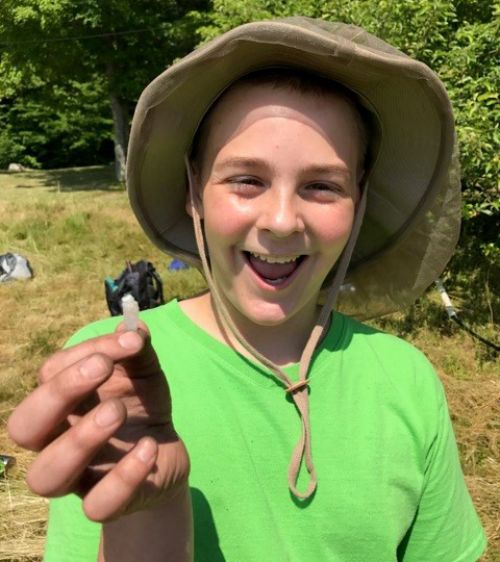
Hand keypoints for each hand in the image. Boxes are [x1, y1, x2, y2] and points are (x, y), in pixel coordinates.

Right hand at [7, 322, 189, 522]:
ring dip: (80, 438)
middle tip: (103, 368)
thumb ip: (136, 349)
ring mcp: (78, 476)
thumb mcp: (144, 372)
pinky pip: (96, 505)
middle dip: (59, 393)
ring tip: (119, 411)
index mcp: (61, 402)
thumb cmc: (142, 405)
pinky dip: (123, 476)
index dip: (87, 351)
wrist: (165, 452)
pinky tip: (149, 448)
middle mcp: (57, 439)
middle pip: (23, 426)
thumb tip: (134, 326)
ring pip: (44, 476)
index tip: (131, 341)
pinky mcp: (105, 503)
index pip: (51, 372)